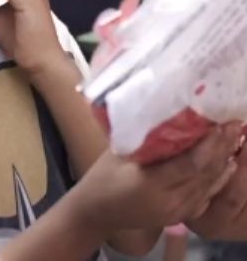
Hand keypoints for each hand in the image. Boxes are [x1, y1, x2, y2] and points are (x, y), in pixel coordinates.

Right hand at [74, 123, 240, 234]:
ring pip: (210, 186)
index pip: (191, 164)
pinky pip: (206, 196)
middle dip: (222, 148)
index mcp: (151, 184)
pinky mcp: (180, 216)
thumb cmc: (101, 177)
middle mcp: (170, 201)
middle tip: (235, 124)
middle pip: (205, 174)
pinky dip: (218, 178)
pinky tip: (226, 163)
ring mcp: (177, 211)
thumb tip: (167, 114)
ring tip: (234, 138)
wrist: (96, 212)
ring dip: (224, 162)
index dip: (210, 145)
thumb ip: (145, 139)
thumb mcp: (118, 153)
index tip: (221, 123)